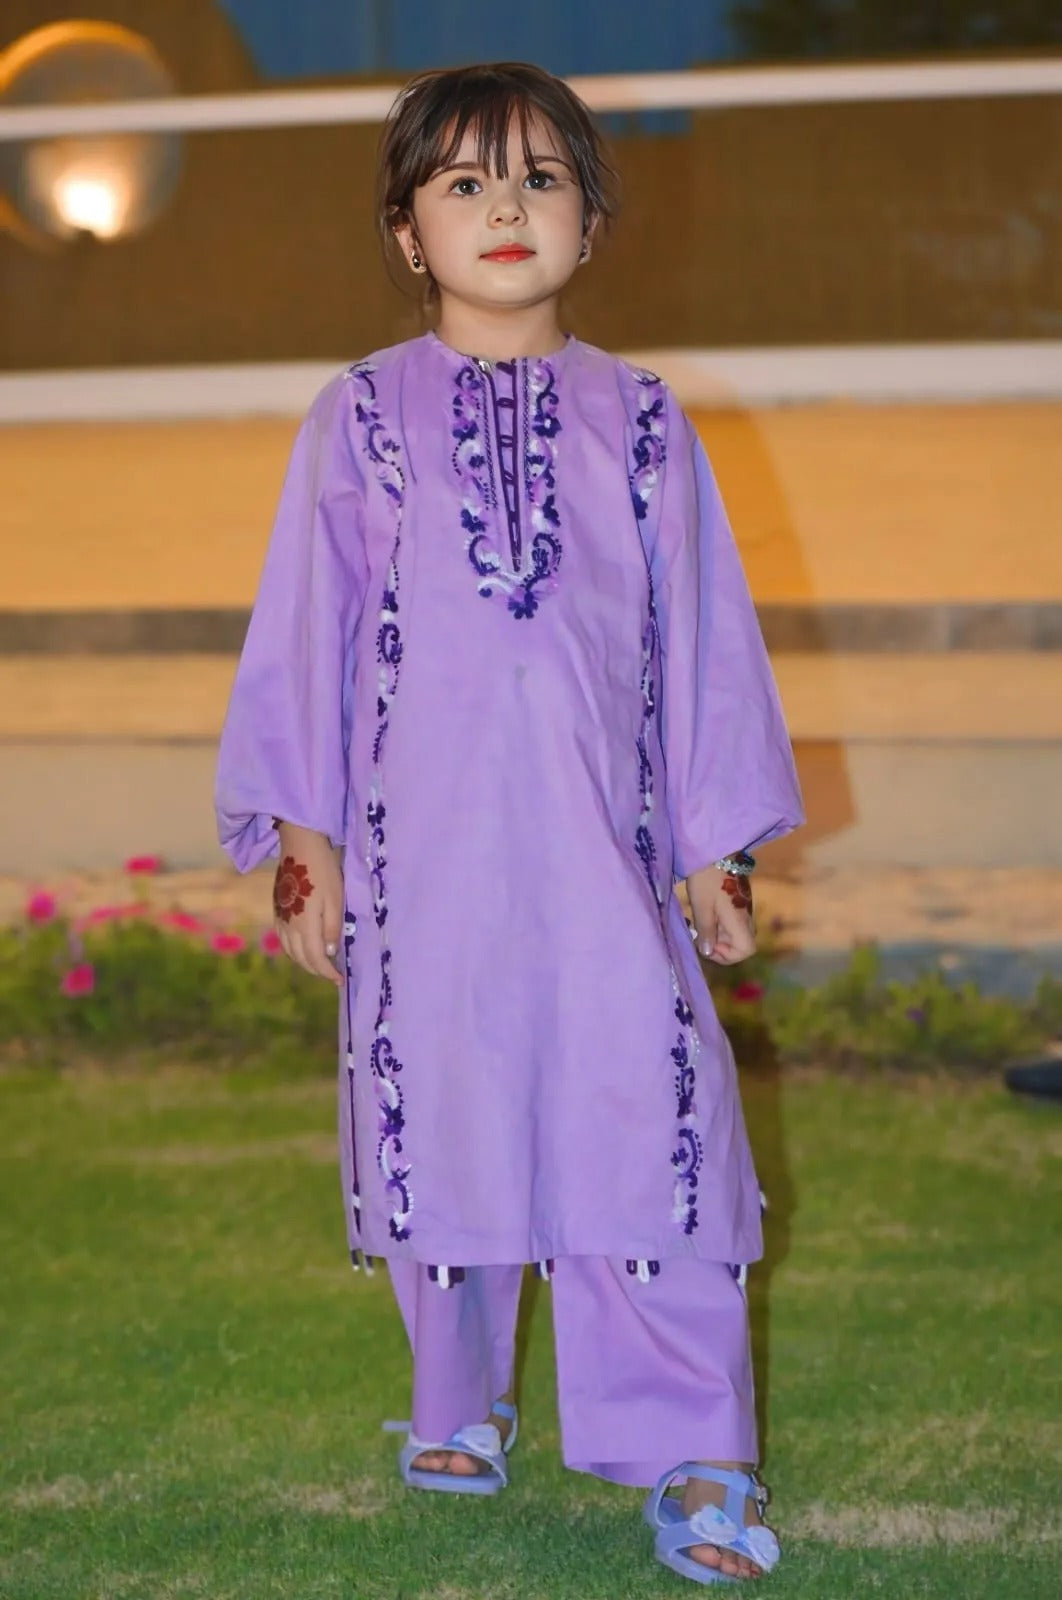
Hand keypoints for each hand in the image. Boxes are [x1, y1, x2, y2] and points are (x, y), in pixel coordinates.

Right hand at [272, 822, 343, 987]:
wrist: (299, 847)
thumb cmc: (323, 871)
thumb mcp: (335, 899)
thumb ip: (332, 928)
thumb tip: (330, 952)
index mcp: (305, 925)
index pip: (316, 959)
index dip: (327, 972)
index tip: (340, 980)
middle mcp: (289, 926)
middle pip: (301, 958)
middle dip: (317, 970)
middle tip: (332, 974)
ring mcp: (280, 918)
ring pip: (290, 951)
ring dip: (304, 962)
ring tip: (320, 964)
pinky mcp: (276, 910)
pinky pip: (282, 939)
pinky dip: (293, 950)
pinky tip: (303, 947)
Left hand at [686, 864, 755, 965]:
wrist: (715, 850)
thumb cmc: (706, 877)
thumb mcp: (702, 906)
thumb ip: (706, 930)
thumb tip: (707, 952)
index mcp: (739, 920)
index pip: (746, 950)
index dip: (727, 955)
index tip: (708, 945)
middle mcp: (745, 917)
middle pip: (740, 944)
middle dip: (719, 947)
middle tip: (699, 936)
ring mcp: (742, 908)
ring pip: (734, 933)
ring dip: (717, 935)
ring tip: (698, 925)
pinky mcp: (736, 901)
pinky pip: (731, 921)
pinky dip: (718, 924)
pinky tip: (703, 914)